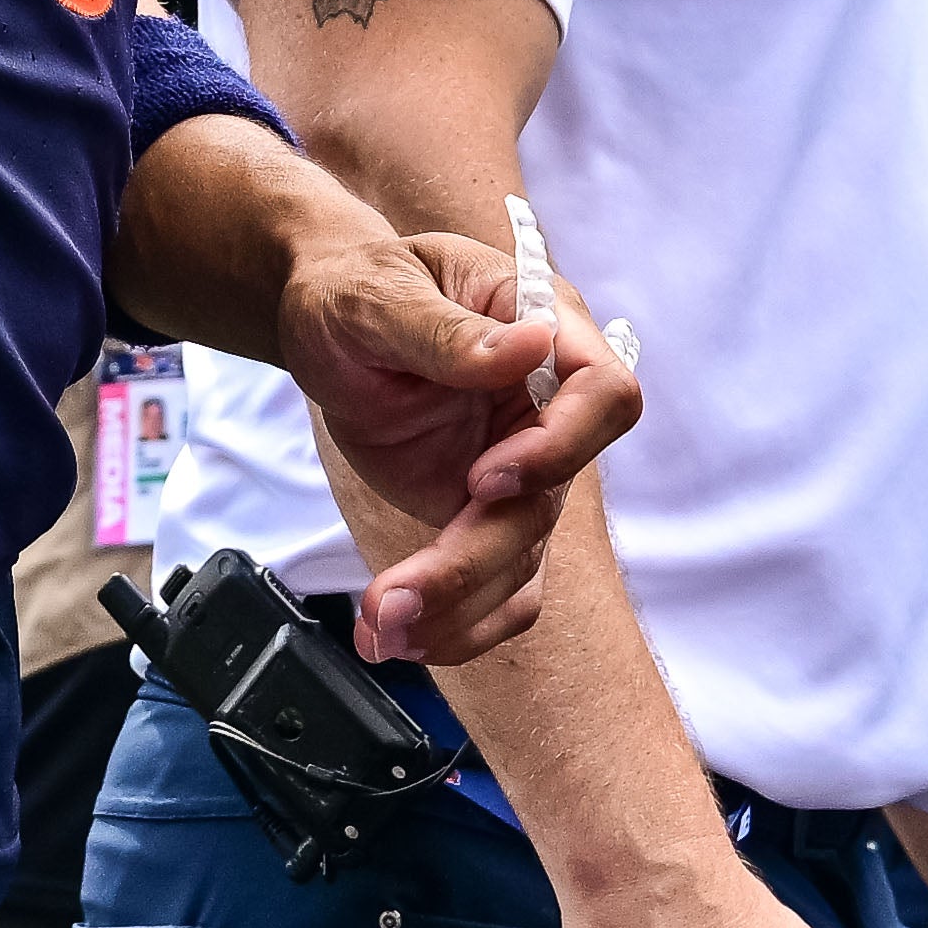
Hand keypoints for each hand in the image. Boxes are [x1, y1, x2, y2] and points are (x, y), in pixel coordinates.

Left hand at [243, 221, 622, 665]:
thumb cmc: (355, 288)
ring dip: (455, 608)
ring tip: (380, 633)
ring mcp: (519, 468)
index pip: (603, 393)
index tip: (484, 477)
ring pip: (521, 558)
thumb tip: (528, 346)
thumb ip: (444, 329)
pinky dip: (455, 624)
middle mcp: (544, 407)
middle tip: (396, 599)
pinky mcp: (484, 512)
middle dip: (477, 560)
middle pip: (552, 500)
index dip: (561, 445)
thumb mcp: (378, 296)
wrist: (325, 324)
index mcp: (541, 329)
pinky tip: (392, 639)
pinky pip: (497, 585)